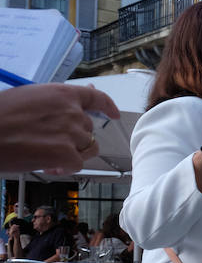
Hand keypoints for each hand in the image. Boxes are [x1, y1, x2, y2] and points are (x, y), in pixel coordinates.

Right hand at [0, 83, 119, 174]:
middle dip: (72, 138)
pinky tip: (48, 167)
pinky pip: (77, 164)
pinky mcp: (66, 153)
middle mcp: (72, 111)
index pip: (96, 98)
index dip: (107, 107)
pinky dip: (65, 169)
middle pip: (88, 129)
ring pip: (86, 148)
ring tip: (45, 154)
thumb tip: (81, 100)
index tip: (113, 114)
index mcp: (62, 94)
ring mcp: (71, 132)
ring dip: (70, 154)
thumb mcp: (28, 99)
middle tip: (47, 142)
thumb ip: (56, 102)